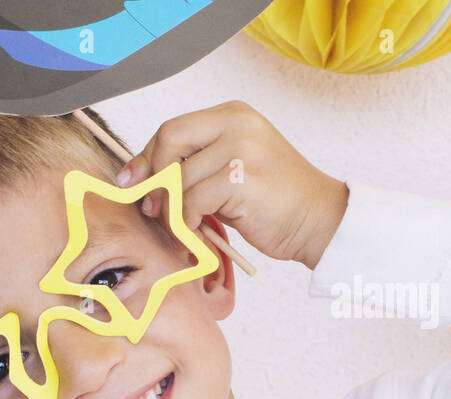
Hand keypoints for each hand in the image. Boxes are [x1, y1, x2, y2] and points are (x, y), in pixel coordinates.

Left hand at [117, 100, 348, 269]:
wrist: (318, 219)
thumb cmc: (271, 202)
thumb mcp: (228, 172)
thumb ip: (192, 166)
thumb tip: (138, 178)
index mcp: (232, 115)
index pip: (171, 128)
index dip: (146, 157)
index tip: (132, 182)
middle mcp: (237, 123)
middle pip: (169, 139)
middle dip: (153, 177)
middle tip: (153, 208)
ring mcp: (241, 147)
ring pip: (178, 178)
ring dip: (172, 211)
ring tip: (183, 229)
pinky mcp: (242, 176)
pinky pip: (192, 201)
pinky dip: (188, 223)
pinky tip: (200, 232)